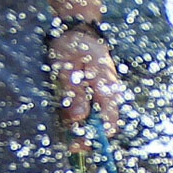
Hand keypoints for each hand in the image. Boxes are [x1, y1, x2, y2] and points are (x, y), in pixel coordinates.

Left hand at [49, 28, 122, 150]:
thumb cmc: (72, 46)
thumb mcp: (68, 68)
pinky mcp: (96, 91)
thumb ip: (75, 94)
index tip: (74, 143)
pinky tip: (65, 112)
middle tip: (65, 140)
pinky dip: (78, 115)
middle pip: (102, 126)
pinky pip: (90, 110)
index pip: (109, 125)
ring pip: (95, 119)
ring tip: (62, 125)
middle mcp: (109, 95)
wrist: (77, 28)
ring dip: (79, 126)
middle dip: (84, 135)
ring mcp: (104, 93)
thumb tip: (78, 119)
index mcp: (107, 90)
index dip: (94, 138)